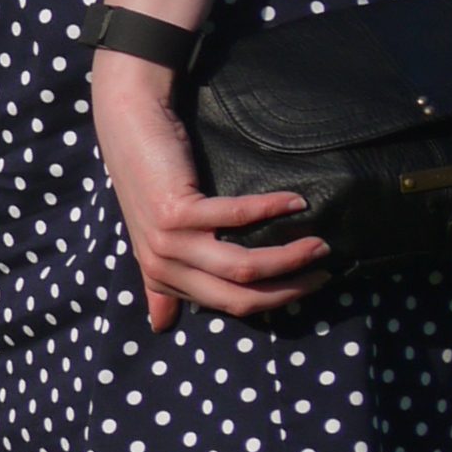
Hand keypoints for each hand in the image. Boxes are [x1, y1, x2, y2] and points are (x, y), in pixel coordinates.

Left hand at [91, 53, 329, 329]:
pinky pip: (238, 218)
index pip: (231, 306)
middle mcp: (163, 266)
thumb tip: (160, 326)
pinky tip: (297, 203)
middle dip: (290, 288)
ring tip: (320, 244)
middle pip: (241, 296)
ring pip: (244, 267)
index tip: (307, 284)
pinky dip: (272, 210)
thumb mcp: (150, 240)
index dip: (274, 301)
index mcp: (162, 278)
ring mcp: (168, 241)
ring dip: (290, 258)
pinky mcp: (176, 212)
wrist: (126, 125)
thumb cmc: (146, 177)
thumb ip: (159, 285)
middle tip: (324, 270)